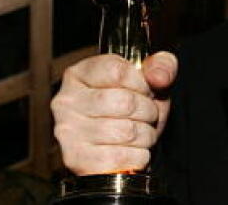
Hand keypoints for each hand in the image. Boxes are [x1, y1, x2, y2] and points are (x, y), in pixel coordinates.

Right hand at [51, 51, 177, 174]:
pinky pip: (122, 158)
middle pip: (125, 103)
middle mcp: (66, 101)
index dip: (142, 84)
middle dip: (148, 111)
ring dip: (146, 135)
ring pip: (127, 132)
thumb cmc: (133, 108)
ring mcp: (68, 132)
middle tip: (146, 115)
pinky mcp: (76, 161)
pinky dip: (138, 156)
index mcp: (79, 74)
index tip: (144, 91)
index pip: (119, 72)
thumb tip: (160, 76)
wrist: (121, 145)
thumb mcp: (150, 81)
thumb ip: (161, 66)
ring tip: (139, 132)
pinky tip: (131, 150)